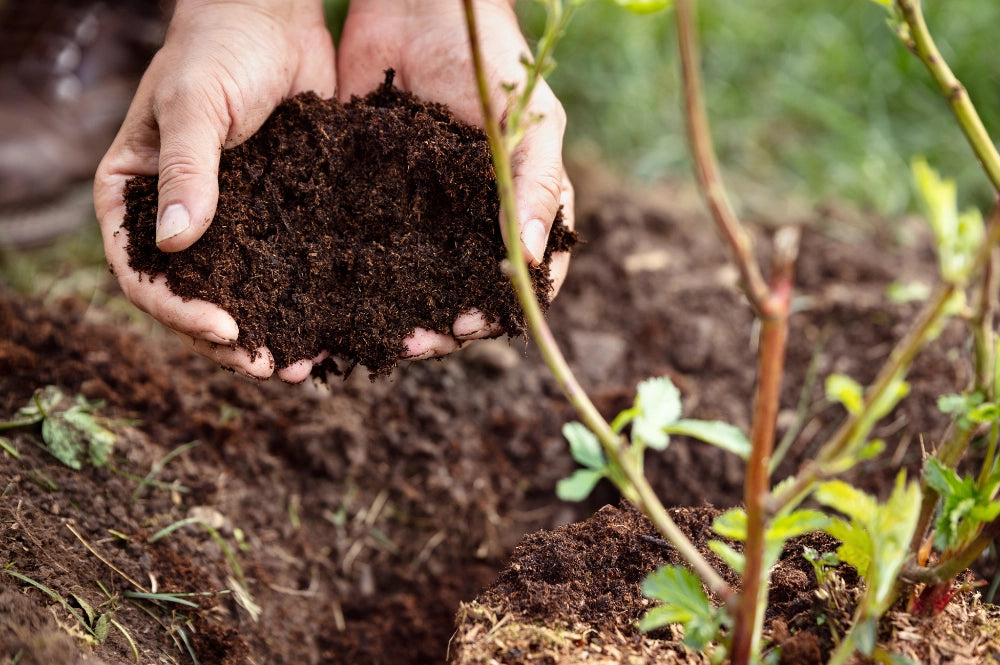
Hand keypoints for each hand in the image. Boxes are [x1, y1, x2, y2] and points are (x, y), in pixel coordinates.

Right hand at [94, 0, 334, 382]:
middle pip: (192, 296)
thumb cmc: (218, 48)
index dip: (177, 310)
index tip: (225, 330)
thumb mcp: (194, 105)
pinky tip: (333, 325)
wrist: (274, 18)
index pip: (141, 271)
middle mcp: (180, 217)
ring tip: (304, 365)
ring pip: (241, 291)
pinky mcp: (277, 214)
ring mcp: (230, 220)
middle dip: (227, 340)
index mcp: (137, 196)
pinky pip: (284, 266)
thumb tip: (176, 244)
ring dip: (268, 331)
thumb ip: (185, 170)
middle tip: (270, 368)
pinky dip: (302, 299)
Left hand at [337, 0, 574, 359]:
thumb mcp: (532, 123)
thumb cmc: (493, 61)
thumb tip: (535, 261)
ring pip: (412, 280)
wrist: (419, 4)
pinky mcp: (371, 196)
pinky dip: (353, 279)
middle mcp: (468, 221)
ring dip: (398, 314)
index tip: (471, 326)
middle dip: (441, 327)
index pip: (520, 279)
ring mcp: (419, 212)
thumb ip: (540, 187)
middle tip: (413, 345)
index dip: (500, 311)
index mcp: (517, 209)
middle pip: (461, 293)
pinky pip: (364, 245)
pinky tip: (334, 302)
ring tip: (375, 340)